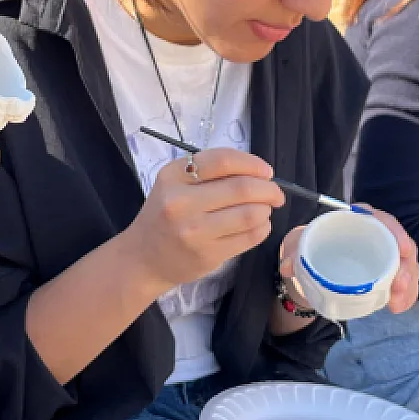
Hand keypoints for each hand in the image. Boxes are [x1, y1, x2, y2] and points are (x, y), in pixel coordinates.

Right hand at [120, 149, 284, 294]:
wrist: (143, 258)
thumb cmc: (163, 216)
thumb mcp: (174, 184)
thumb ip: (209, 173)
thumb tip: (258, 172)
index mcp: (173, 176)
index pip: (223, 161)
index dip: (252, 163)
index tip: (266, 171)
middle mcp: (181, 202)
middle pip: (242, 188)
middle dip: (269, 189)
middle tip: (276, 193)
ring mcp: (195, 232)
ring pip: (251, 214)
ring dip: (266, 210)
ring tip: (263, 210)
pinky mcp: (208, 255)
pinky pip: (249, 237)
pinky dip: (262, 228)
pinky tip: (258, 225)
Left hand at [275, 206, 418, 315]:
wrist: (313, 265)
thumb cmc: (311, 247)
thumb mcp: (299, 245)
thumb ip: (293, 252)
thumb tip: (289, 266)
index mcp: (358, 220)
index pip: (382, 220)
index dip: (396, 232)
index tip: (403, 249)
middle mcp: (376, 235)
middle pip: (401, 245)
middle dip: (406, 266)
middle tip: (399, 286)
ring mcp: (385, 255)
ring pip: (407, 266)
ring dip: (408, 284)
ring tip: (396, 302)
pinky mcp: (388, 274)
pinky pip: (405, 283)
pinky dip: (405, 295)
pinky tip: (397, 307)